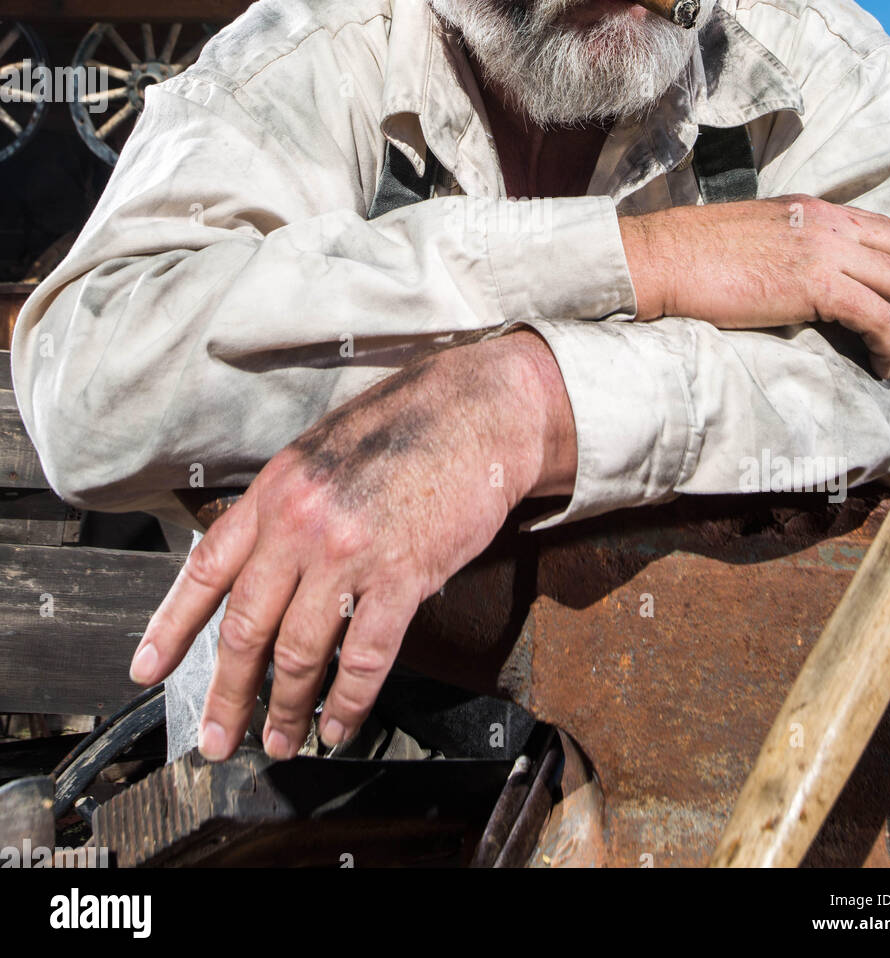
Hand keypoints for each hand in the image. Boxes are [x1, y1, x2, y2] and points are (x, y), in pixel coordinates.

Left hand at [128, 330, 574, 760]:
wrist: (478, 411)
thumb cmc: (406, 424)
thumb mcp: (322, 452)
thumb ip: (285, 506)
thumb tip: (257, 562)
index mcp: (276, 492)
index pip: (206, 570)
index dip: (172, 627)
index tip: (148, 669)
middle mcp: (301, 525)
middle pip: (246, 629)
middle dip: (227, 696)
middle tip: (216, 739)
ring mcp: (350, 552)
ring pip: (300, 654)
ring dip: (286, 710)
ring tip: (280, 741)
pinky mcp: (403, 574)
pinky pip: (365, 657)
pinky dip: (348, 702)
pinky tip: (338, 725)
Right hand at [618, 195, 889, 380]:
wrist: (661, 259)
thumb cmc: (694, 257)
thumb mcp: (759, 240)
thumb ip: (796, 251)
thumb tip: (817, 287)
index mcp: (819, 211)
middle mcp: (830, 223)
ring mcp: (824, 250)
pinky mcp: (813, 284)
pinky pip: (876, 316)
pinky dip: (889, 345)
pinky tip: (883, 366)